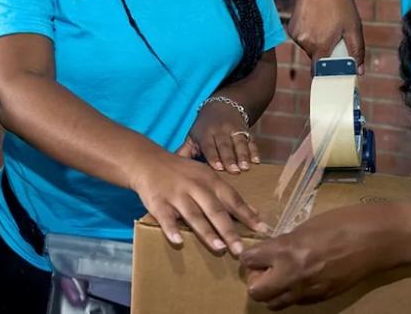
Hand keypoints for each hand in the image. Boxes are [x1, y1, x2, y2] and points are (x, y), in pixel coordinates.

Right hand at [129, 150, 271, 255]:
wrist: (147, 161)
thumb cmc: (182, 172)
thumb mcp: (206, 177)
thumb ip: (227, 195)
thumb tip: (253, 212)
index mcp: (210, 180)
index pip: (232, 199)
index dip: (247, 215)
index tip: (262, 230)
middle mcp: (195, 186)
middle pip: (215, 209)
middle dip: (229, 230)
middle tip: (241, 249)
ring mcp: (176, 194)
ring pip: (193, 215)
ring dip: (207, 232)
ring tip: (219, 248)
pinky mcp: (158, 202)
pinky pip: (165, 217)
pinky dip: (171, 229)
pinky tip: (178, 241)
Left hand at [177, 100, 259, 173]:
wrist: (222, 105)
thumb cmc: (204, 127)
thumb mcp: (193, 136)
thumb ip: (185, 151)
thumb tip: (171, 166)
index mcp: (205, 134)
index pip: (209, 145)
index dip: (213, 156)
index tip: (218, 167)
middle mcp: (220, 131)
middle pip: (225, 145)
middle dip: (230, 158)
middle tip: (234, 171)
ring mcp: (234, 130)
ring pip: (239, 143)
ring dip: (243, 155)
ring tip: (246, 167)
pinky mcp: (246, 131)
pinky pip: (251, 141)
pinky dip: (254, 150)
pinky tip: (256, 161)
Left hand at [241, 204, 399, 309]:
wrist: (376, 239)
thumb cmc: (343, 223)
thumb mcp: (306, 227)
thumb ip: (285, 242)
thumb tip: (271, 251)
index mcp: (286, 251)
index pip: (249, 261)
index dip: (250, 256)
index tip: (257, 252)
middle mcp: (293, 275)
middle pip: (256, 292)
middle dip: (256, 280)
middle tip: (265, 268)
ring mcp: (308, 290)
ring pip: (275, 304)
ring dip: (273, 292)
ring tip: (282, 276)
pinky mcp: (323, 297)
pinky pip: (297, 303)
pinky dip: (293, 294)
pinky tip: (302, 279)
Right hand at [287, 0, 364, 71]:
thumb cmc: (340, 3)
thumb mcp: (354, 27)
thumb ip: (357, 51)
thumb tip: (358, 71)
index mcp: (320, 45)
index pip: (320, 72)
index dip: (328, 74)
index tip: (335, 72)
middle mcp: (304, 42)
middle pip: (316, 59)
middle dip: (326, 53)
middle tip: (335, 37)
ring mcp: (295, 34)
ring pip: (309, 48)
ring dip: (317, 42)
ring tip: (325, 23)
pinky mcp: (290, 27)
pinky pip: (301, 38)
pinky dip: (309, 34)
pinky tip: (315, 19)